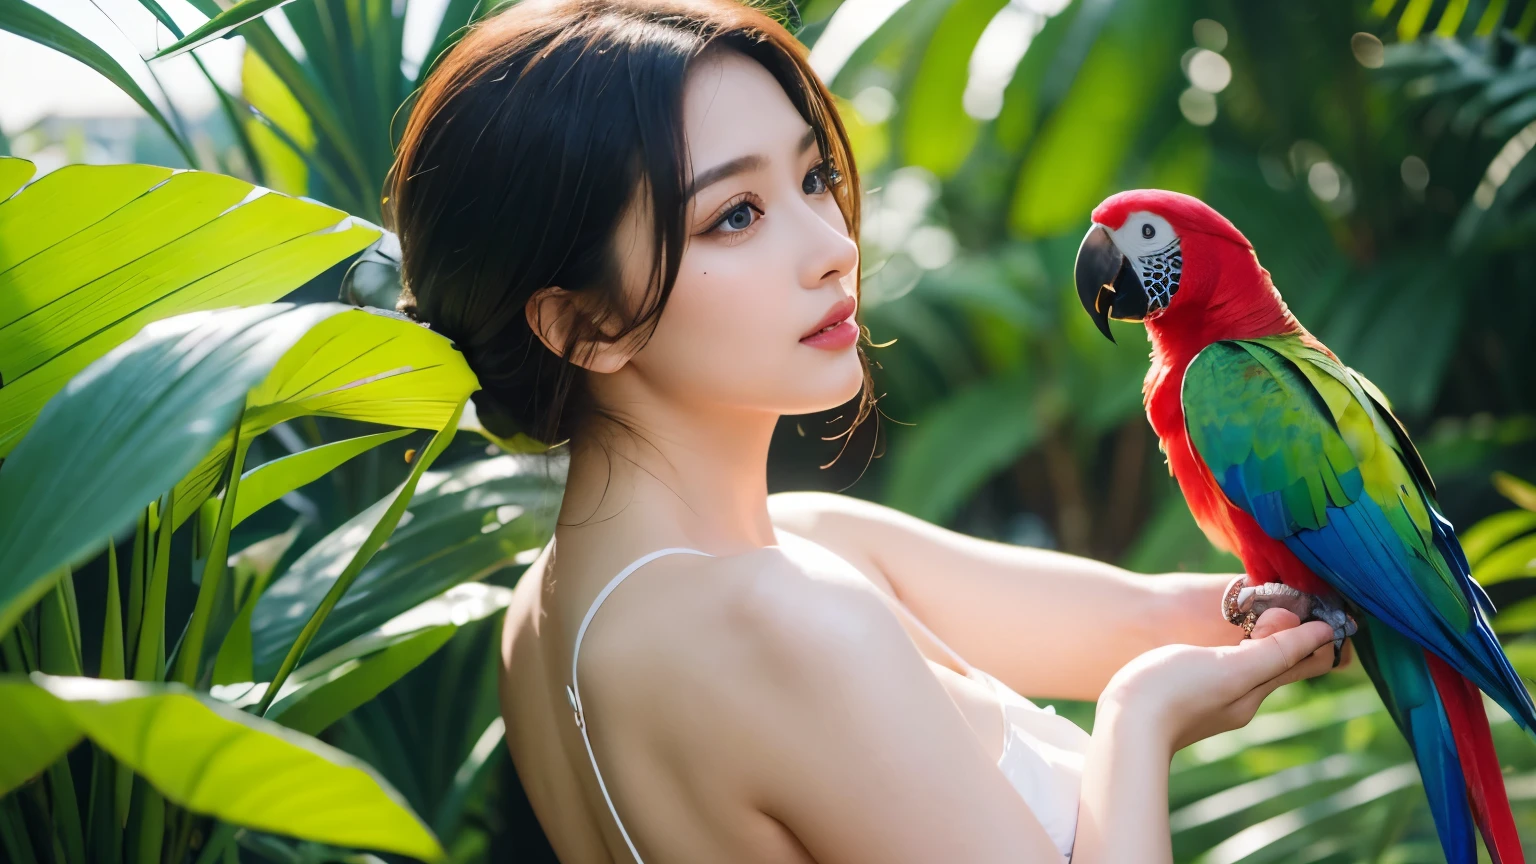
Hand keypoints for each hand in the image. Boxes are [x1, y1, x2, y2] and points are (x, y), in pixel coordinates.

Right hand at [1100, 608, 1337, 753]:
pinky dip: (1241, 646)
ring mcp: (1217, 698)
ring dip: (1266, 637)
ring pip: (1257, 664)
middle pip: (1283, 661)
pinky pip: (1232, 666)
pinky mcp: (1192, 693)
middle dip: (1294, 632)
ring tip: (1268, 604)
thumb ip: (1273, 649)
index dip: (1321, 632)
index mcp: (1257, 690)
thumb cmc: (1171, 690)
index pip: (1306, 660)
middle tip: (1300, 595)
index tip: (1329, 601)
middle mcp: (1244, 697)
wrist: (1122, 727)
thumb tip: (1319, 629)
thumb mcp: (1229, 667)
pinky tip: (1229, 633)